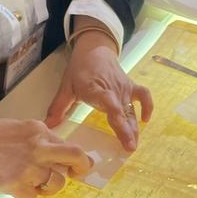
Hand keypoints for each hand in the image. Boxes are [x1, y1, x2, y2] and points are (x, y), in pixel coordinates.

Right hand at [0, 117, 92, 197]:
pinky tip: (15, 185)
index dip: (79, 158)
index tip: (79, 165)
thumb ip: (41, 139)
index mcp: (39, 132)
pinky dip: (28, 193)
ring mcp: (30, 169)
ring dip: (49, 186)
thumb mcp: (20, 129)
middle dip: (82, 168)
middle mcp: (39, 148)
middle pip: (75, 157)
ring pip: (57, 183)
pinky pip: (34, 196)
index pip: (70, 146)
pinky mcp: (19, 187)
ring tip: (33, 181)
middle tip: (77, 174)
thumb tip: (59, 153)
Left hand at [45, 29, 152, 150]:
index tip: (121, 132)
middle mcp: (113, 89)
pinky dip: (147, 107)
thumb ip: (58, 107)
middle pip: (123, 111)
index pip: (110, 103)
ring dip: (135, 127)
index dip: (117, 118)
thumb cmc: (80, 69)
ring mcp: (124, 88)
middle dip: (128, 131)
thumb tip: (48, 126)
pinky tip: (145, 120)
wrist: (95, 49)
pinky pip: (143, 96)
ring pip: (132, 109)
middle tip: (129, 149)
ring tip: (133, 144)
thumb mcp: (66, 86)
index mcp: (95, 89)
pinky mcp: (131, 86)